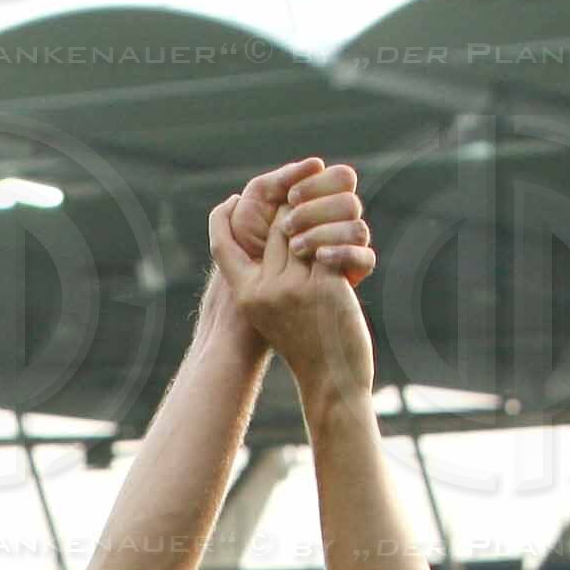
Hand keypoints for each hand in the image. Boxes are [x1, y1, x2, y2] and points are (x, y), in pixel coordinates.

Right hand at [205, 161, 372, 394]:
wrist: (331, 381)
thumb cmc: (305, 350)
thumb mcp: (273, 316)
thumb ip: (269, 284)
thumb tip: (275, 247)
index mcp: (246, 297)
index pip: (223, 246)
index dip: (223, 220)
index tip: (231, 200)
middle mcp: (264, 290)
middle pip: (273, 228)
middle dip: (287, 206)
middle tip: (301, 188)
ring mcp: (293, 288)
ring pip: (300, 230)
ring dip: (317, 212)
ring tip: (327, 201)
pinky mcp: (323, 286)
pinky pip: (328, 243)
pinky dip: (338, 234)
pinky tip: (347, 227)